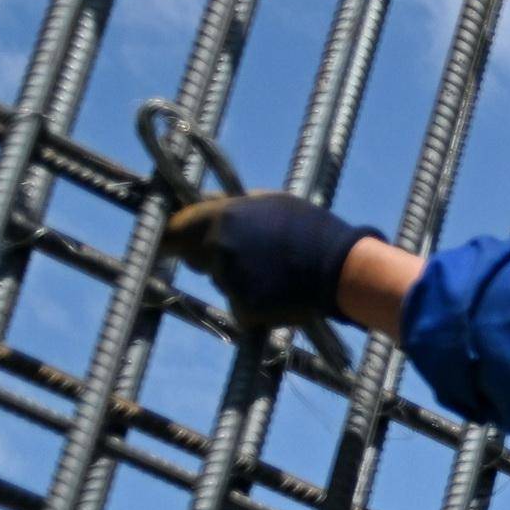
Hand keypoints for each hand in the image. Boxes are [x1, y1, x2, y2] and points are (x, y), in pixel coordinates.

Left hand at [164, 191, 363, 333]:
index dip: (171, 235)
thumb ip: (234, 204)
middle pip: (197, 257)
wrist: (342, 270)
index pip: (174, 228)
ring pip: (222, 281)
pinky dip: (254, 302)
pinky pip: (240, 305)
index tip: (167, 241)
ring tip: (274, 273)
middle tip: (243, 257)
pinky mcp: (243, 308)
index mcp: (221, 217)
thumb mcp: (273, 202)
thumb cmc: (311, 230)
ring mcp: (229, 280)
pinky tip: (279, 293)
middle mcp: (218, 249)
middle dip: (210, 257)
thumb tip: (206, 200)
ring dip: (237, 279)